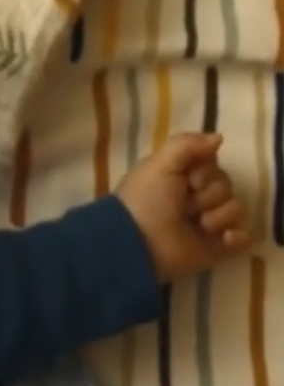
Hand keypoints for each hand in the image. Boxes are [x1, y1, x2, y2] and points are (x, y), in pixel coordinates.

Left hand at [116, 132, 251, 281]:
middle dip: (210, 193)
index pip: (212, 165)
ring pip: (236, 208)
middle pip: (226, 185)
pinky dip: (237, 237)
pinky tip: (223, 238)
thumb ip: (187, 145)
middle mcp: (196, 199)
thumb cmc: (146, 200)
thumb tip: (218, 138)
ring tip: (199, 225)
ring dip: (219, 215)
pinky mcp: (218, 247)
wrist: (140, 243)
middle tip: (187, 206)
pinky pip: (244, 237)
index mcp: (180, 178)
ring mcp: (208, 223)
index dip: (205, 170)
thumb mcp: (160, 163)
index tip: (190, 179)